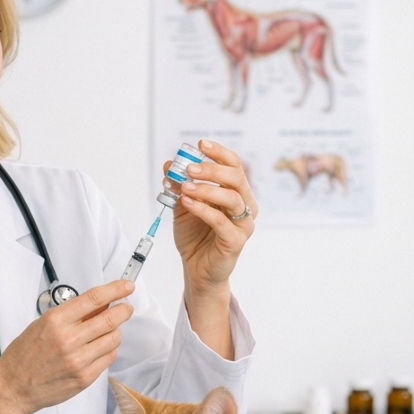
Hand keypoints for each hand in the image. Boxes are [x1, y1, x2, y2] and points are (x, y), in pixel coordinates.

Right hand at [0, 280, 133, 413]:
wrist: (14, 387)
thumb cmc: (24, 355)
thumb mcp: (42, 324)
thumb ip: (72, 314)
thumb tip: (100, 304)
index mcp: (56, 321)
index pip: (94, 299)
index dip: (115, 290)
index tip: (126, 286)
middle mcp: (69, 339)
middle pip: (110, 318)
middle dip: (124, 310)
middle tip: (126, 308)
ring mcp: (78, 360)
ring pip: (114, 339)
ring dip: (116, 331)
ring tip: (108, 331)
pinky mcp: (85, 377)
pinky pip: (109, 358)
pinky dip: (109, 349)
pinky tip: (99, 348)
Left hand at [166, 140, 256, 292]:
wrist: (196, 269)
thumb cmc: (195, 237)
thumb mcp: (182, 206)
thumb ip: (177, 186)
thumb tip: (168, 164)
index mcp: (236, 193)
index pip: (234, 166)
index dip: (219, 153)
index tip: (201, 143)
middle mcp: (245, 206)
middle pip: (236, 179)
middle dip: (212, 170)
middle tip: (190, 167)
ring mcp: (243, 224)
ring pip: (231, 198)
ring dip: (206, 189)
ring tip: (184, 187)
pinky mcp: (236, 241)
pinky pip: (221, 221)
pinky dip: (203, 209)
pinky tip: (187, 203)